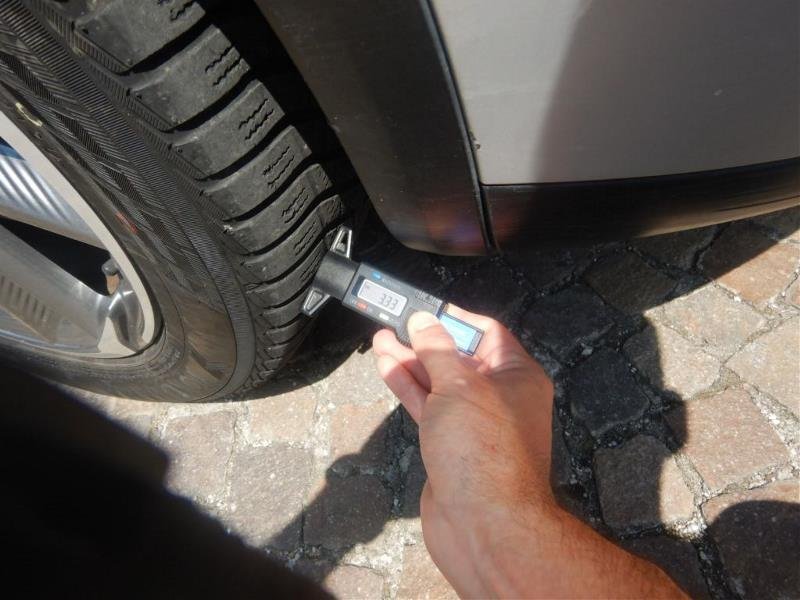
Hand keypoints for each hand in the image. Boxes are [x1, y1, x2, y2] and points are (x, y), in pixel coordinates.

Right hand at [373, 308, 685, 598]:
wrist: (484, 524)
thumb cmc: (482, 449)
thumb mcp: (459, 386)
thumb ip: (437, 350)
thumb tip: (424, 320)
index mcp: (517, 376)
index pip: (488, 333)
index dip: (456, 318)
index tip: (425, 308)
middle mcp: (500, 397)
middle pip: (459, 357)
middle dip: (426, 340)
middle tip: (394, 321)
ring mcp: (474, 423)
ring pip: (440, 383)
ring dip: (411, 361)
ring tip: (381, 339)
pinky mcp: (451, 446)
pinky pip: (429, 408)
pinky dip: (409, 387)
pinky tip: (387, 367)